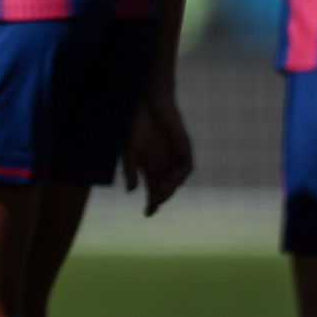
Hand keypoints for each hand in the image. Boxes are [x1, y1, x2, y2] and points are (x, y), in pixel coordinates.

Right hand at [123, 91, 192, 216]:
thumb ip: (130, 169)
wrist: (150, 102)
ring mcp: (175, 157)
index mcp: (148, 167)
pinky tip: (173, 178)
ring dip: (170, 187)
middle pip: (165, 189)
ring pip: (176, 181)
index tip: (147, 214)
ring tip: (162, 188)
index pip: (152, 190)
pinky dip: (181, 175)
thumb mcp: (129, 150)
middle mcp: (163, 165)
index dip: (152, 203)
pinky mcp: (185, 148)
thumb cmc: (136, 124)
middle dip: (161, 197)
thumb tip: (131, 191)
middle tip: (155, 200)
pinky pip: (187, 167)